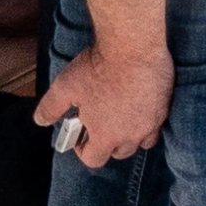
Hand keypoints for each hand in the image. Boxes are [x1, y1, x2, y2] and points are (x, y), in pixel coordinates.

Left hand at [35, 43, 172, 165]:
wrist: (132, 45)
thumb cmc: (98, 67)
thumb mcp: (65, 86)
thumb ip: (51, 107)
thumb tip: (40, 120)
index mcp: (106, 136)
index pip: (94, 160)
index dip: (83, 150)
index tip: (80, 135)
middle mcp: (131, 135)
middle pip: (119, 153)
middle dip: (107, 143)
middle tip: (99, 122)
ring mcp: (151, 123)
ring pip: (141, 141)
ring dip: (129, 135)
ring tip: (119, 115)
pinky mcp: (165, 107)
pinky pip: (156, 124)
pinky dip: (146, 121)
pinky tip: (137, 103)